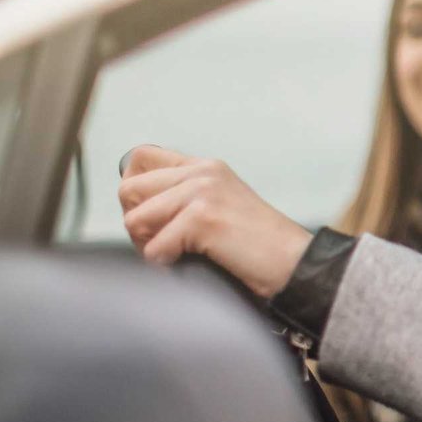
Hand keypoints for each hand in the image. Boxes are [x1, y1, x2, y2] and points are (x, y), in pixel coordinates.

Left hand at [119, 145, 311, 297]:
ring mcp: (202, 192)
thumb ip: (184, 196)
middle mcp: (201, 172)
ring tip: (180, 253)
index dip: (134, 190)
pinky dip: (166, 263)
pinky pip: (153, 248)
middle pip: (128, 190)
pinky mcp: (202, 218)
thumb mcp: (220, 205)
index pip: (140, 158)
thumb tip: (135, 209)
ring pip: (134, 220)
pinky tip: (193, 261)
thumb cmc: (256, 246)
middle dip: (138, 224)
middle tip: (165, 242)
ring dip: (149, 245)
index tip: (152, 216)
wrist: (293, 263)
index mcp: (205, 167)